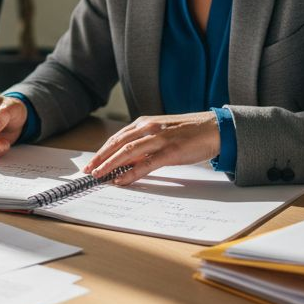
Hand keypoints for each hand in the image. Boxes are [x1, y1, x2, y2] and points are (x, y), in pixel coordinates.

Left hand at [84, 111, 219, 184]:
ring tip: (99, 175)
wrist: (214, 128)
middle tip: (89, 171)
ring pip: (127, 152)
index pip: (117, 137)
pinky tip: (122, 180)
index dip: (102, 150)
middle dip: (101, 158)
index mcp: (145, 122)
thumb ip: (144, 144)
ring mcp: (159, 139)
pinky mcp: (170, 152)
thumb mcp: (162, 133)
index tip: (92, 162)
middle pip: (118, 143)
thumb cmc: (188, 132)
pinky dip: (131, 173)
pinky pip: (146, 164)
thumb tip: (127, 161)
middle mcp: (149, 128)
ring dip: (111, 165)